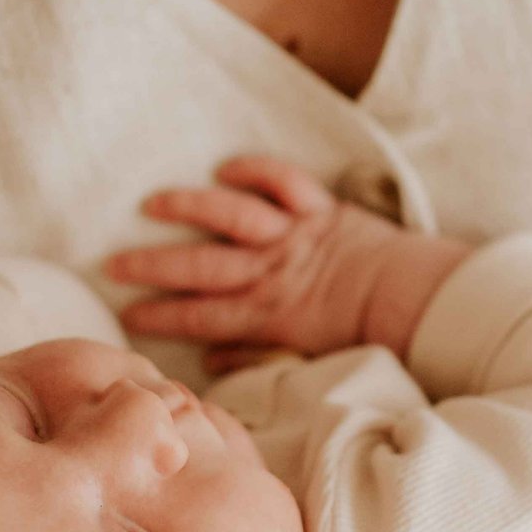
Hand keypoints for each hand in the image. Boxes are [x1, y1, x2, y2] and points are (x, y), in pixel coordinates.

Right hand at [106, 156, 466, 367]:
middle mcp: (274, 271)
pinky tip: (227, 166)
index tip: (126, 316)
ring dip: (191, 208)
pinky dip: (256, 170)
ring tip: (152, 205)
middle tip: (114, 266)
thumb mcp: (305, 355)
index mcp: (269, 312)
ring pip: (233, 216)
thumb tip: (210, 365)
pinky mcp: (321, 209)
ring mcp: (295, 235)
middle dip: (155, 266)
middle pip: (205, 266)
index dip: (162, 316)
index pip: (203, 316)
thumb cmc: (361, 332)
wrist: (418, 302)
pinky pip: (285, 181)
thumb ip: (256, 358)